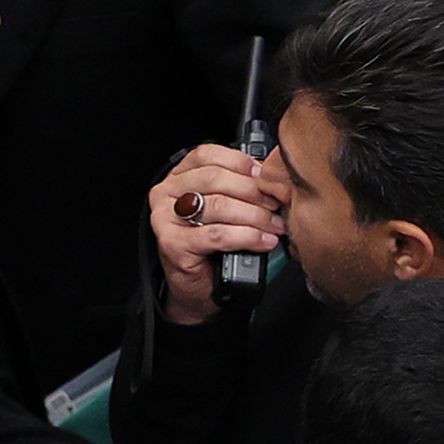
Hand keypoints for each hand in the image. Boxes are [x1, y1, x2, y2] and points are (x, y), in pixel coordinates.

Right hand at [149, 144, 284, 326]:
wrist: (199, 288)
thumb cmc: (213, 248)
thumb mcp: (225, 210)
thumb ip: (236, 188)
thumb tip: (270, 175)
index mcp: (178, 177)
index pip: (207, 155)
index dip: (239, 162)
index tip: (264, 175)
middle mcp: (167, 193)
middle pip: (215, 179)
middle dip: (253, 191)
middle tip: (277, 204)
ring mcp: (166, 218)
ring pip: (218, 206)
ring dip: (255, 215)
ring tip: (276, 225)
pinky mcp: (173, 243)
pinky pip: (217, 235)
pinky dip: (247, 237)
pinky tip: (265, 241)